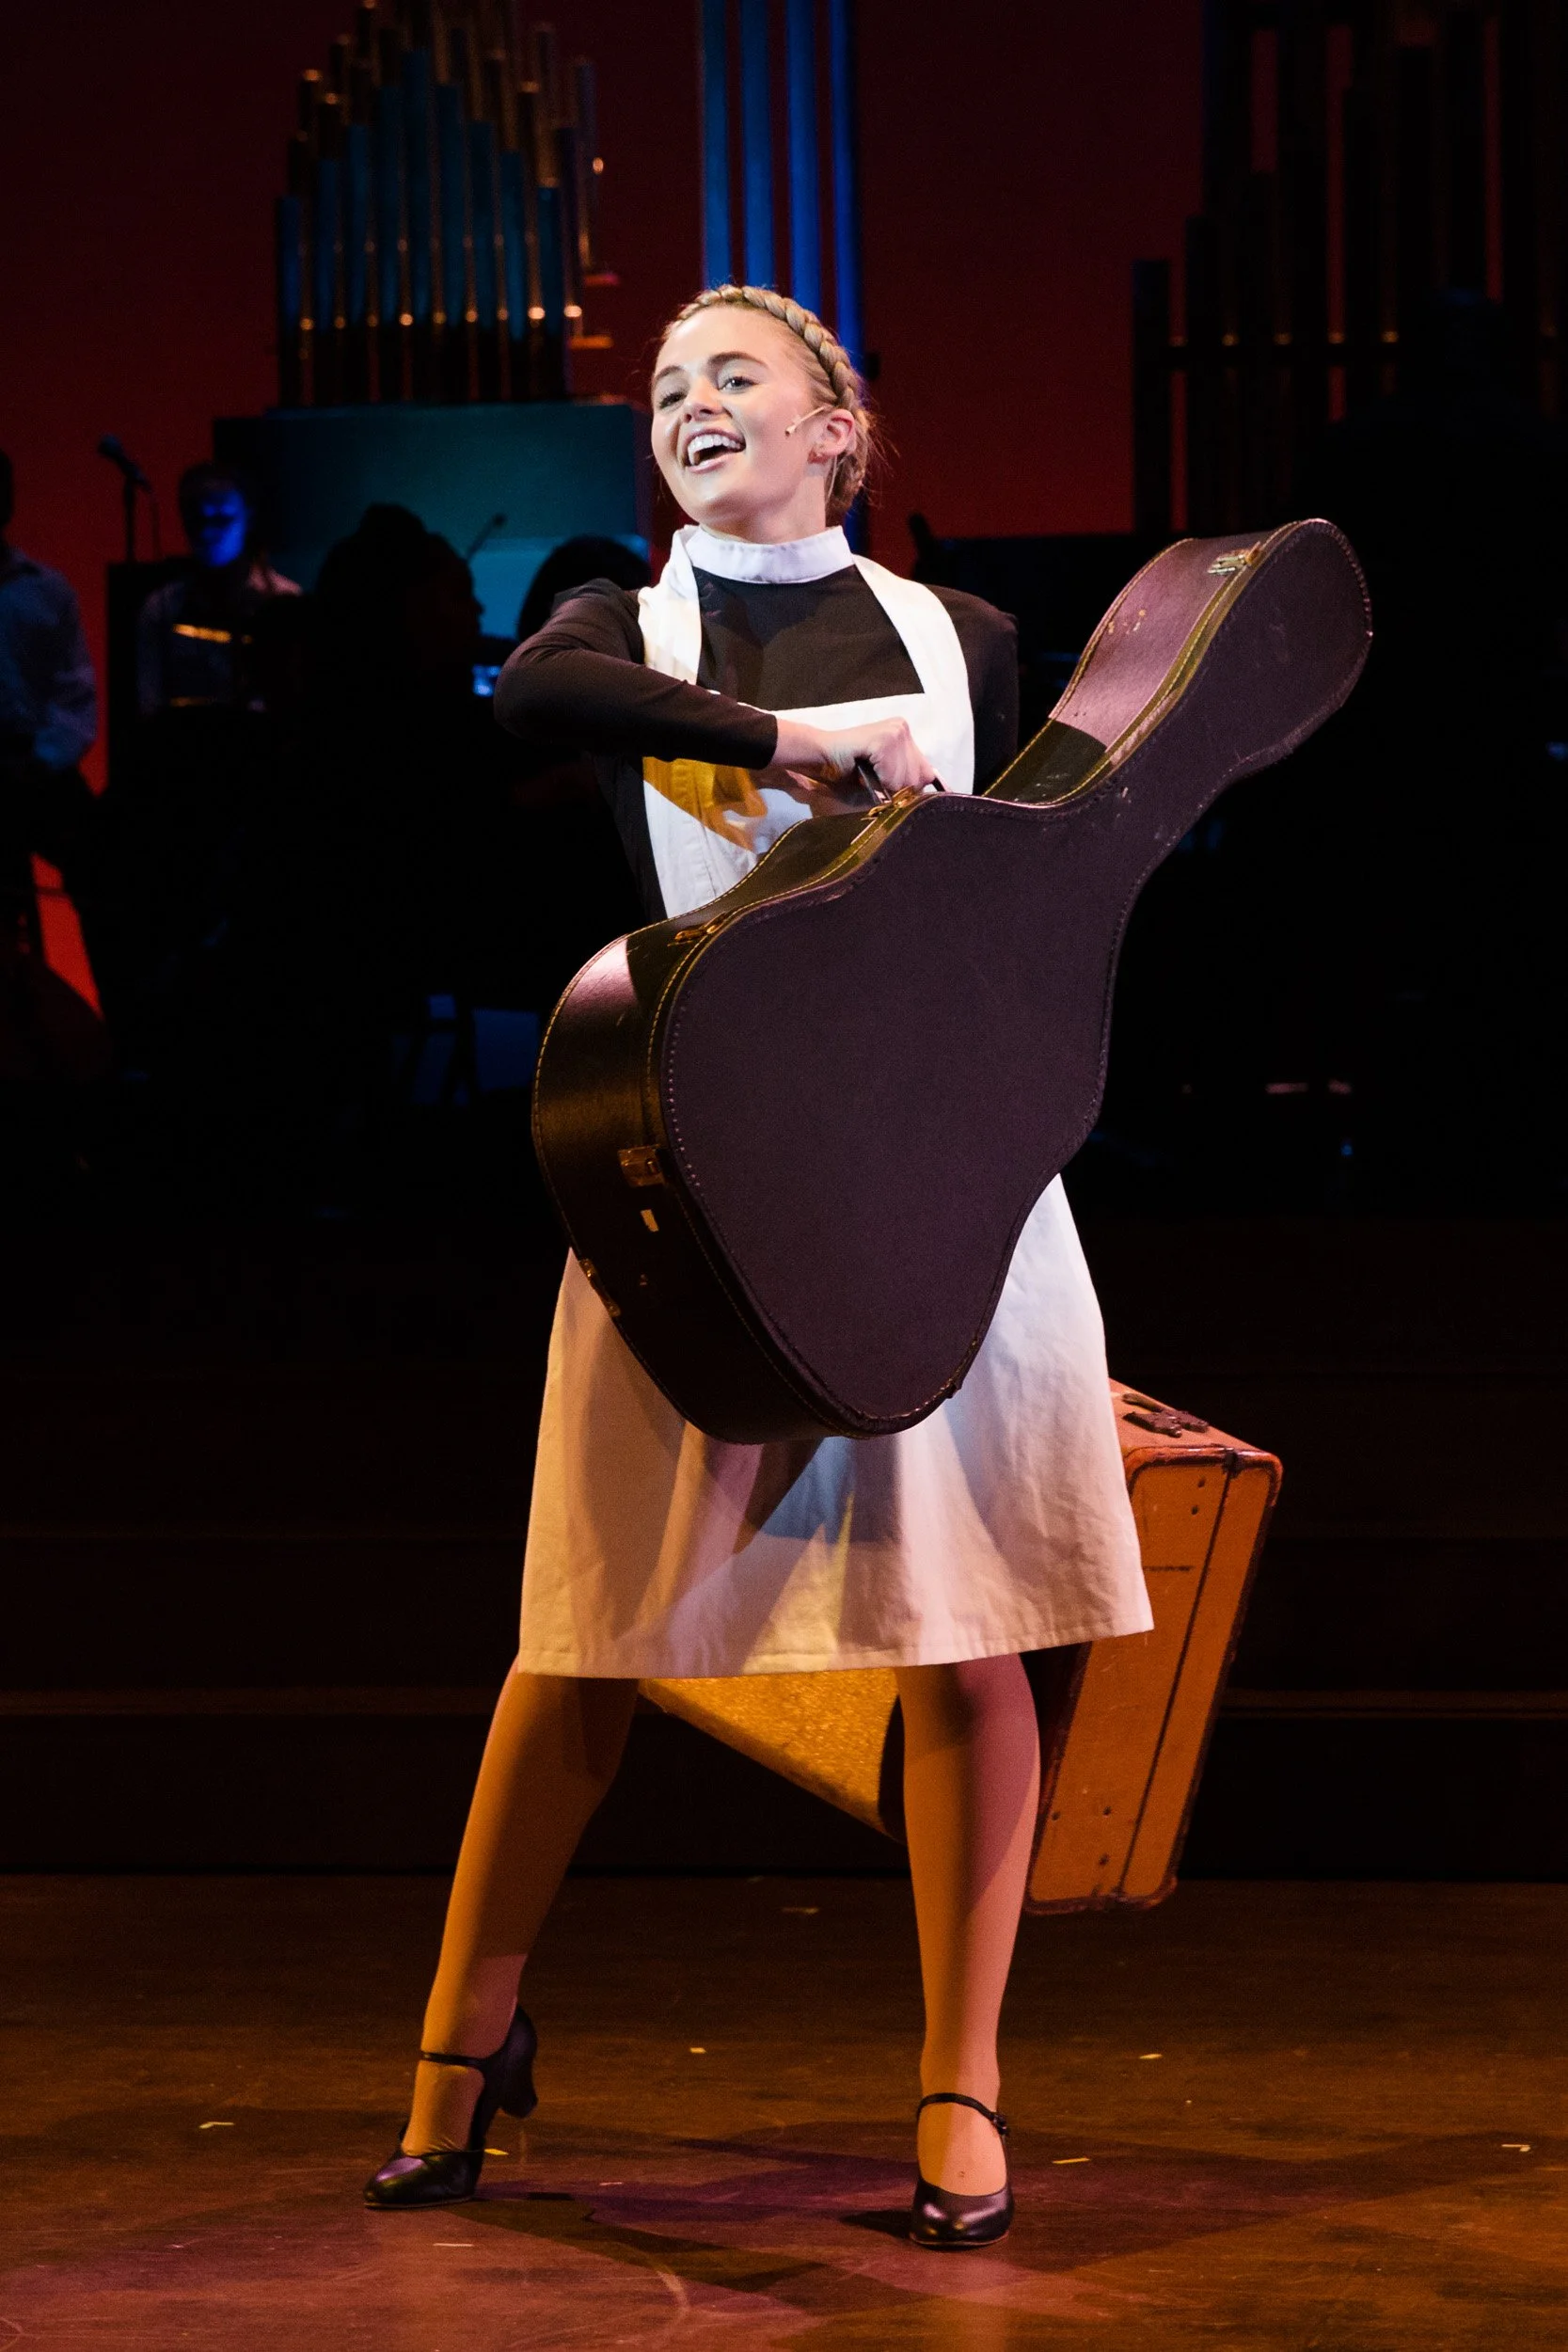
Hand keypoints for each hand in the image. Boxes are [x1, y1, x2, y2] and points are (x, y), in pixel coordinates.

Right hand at [759, 714, 937, 799]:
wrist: (820, 756)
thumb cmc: (849, 769)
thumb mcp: (884, 774)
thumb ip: (904, 777)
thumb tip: (926, 791)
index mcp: (904, 733)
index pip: (927, 772)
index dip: (909, 787)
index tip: (888, 786)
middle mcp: (902, 727)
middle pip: (920, 777)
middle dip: (897, 788)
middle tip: (874, 779)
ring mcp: (894, 731)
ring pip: (906, 779)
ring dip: (885, 786)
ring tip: (867, 773)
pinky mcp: (883, 739)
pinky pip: (892, 776)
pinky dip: (878, 782)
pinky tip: (864, 769)